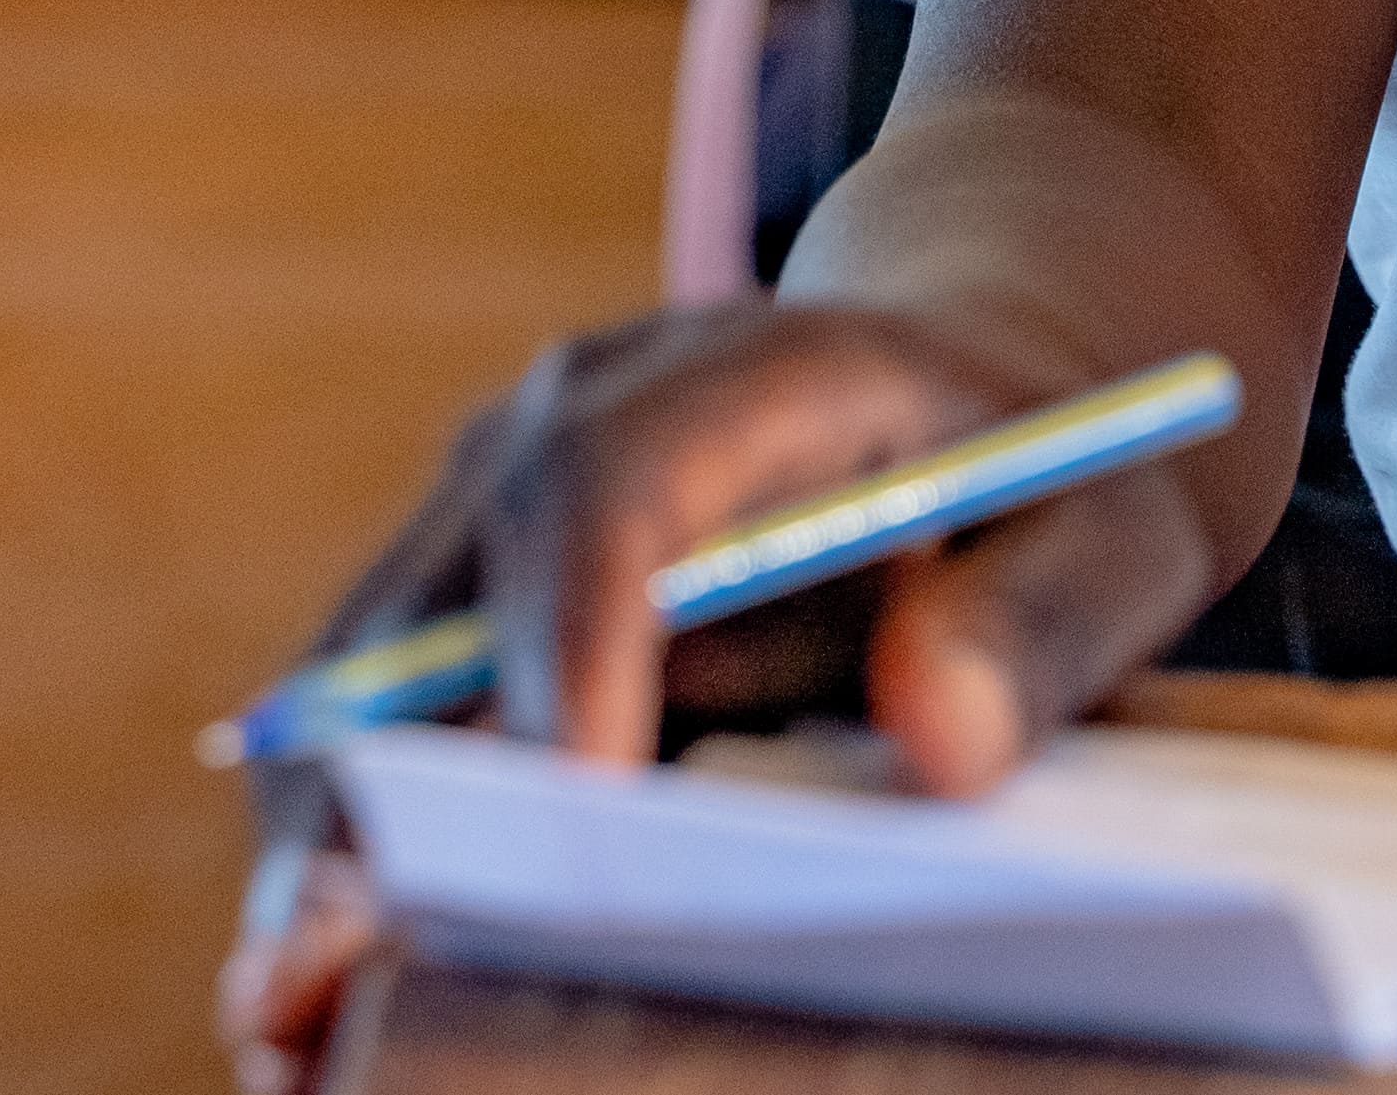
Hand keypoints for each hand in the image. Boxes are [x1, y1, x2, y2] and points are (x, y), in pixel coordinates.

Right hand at [215, 299, 1222, 1084]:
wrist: (964, 404)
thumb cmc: (1041, 487)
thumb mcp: (1106, 537)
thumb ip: (1035, 628)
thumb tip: (934, 734)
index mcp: (738, 374)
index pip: (608, 482)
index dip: (574, 641)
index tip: (572, 807)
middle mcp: (566, 418)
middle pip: (441, 599)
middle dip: (385, 796)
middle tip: (340, 968)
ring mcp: (492, 504)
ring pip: (360, 679)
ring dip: (323, 849)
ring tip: (289, 1021)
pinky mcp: (462, 596)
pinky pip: (368, 725)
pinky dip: (339, 853)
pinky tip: (315, 998)